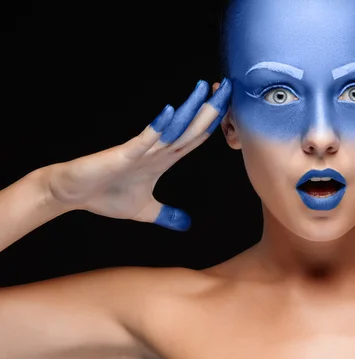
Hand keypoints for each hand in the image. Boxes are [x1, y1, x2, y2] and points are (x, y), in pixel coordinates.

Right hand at [42, 78, 231, 230]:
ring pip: (173, 127)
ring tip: (206, 89)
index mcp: (165, 159)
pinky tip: (171, 111)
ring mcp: (142, 149)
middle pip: (192, 127)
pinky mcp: (124, 154)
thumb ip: (167, 214)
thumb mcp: (146, 211)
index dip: (215, 123)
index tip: (231, 107)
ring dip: (190, 109)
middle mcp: (158, 150)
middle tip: (230, 87)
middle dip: (211, 109)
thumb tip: (187, 224)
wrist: (73, 194)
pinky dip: (158, 126)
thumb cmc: (106, 196)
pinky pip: (145, 139)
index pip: (197, 137)